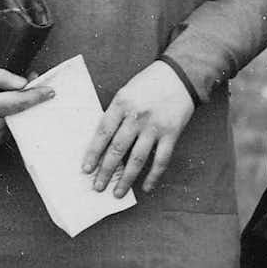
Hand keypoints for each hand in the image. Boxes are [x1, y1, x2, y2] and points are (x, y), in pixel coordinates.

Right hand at [0, 65, 47, 156]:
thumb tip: (23, 83)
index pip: (15, 103)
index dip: (34, 97)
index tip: (50, 92)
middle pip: (15, 114)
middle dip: (21, 102)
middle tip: (19, 89)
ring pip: (10, 124)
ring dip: (9, 114)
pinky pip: (3, 134)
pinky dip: (1, 124)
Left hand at [85, 61, 195, 195]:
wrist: (180, 75)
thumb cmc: (149, 83)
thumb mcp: (126, 92)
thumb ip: (116, 114)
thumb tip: (103, 142)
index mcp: (121, 104)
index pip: (103, 132)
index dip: (93, 152)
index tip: (86, 169)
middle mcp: (137, 116)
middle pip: (118, 149)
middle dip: (106, 170)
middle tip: (98, 186)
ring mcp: (155, 126)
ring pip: (138, 159)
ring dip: (126, 178)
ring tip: (117, 193)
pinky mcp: (172, 133)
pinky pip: (161, 159)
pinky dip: (153, 175)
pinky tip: (146, 187)